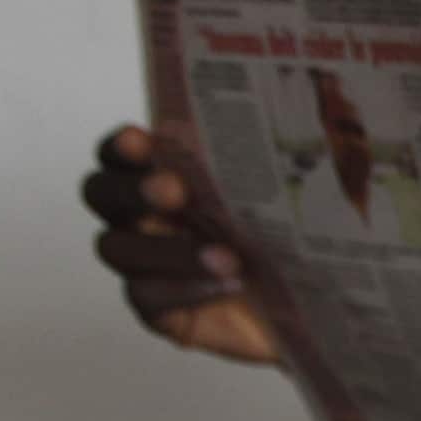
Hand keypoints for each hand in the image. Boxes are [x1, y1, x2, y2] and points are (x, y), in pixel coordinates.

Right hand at [82, 125, 278, 364]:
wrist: (319, 310)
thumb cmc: (298, 241)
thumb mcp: (293, 193)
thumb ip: (277, 155)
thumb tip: (289, 109)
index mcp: (166, 177)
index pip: (121, 153)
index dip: (123, 146)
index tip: (140, 140)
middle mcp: (144, 217)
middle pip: (101, 193)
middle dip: (132, 188)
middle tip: (174, 190)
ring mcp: (145, 265)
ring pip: (118, 247)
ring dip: (166, 248)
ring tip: (228, 257)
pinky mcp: (158, 310)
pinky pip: (147, 296)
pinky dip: (184, 288)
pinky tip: (226, 286)